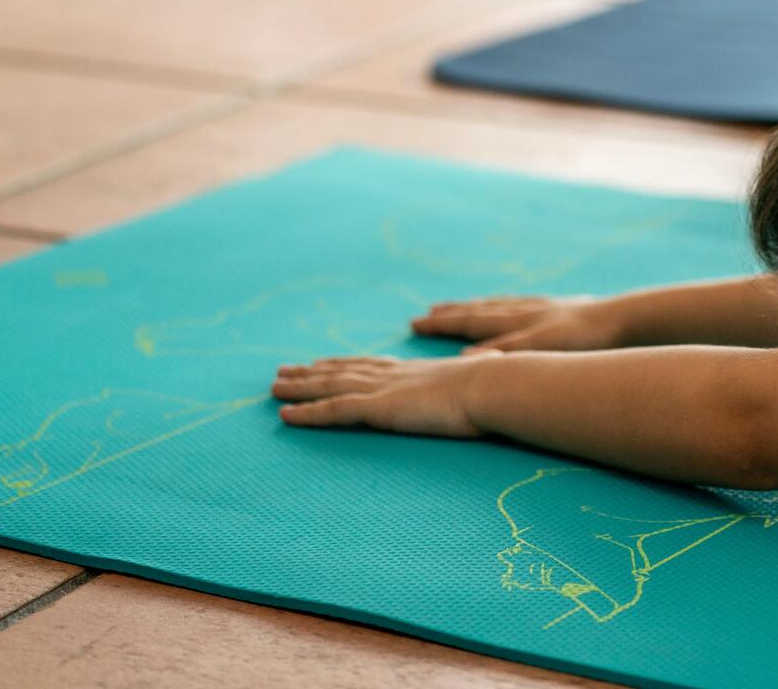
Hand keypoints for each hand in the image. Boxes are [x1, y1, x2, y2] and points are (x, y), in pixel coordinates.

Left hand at [273, 354, 494, 436]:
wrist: (494, 385)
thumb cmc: (499, 385)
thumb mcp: (490, 374)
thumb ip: (485, 371)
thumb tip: (503, 365)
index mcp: (417, 371)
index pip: (372, 365)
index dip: (344, 363)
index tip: (323, 361)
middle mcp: (394, 375)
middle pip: (343, 370)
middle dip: (312, 371)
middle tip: (284, 371)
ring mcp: (384, 390)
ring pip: (330, 386)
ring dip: (300, 388)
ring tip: (274, 387)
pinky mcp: (378, 409)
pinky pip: (334, 411)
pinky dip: (308, 413)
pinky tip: (285, 416)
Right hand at [409, 294, 626, 353]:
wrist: (626, 320)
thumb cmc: (584, 339)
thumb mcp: (540, 350)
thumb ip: (504, 353)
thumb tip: (466, 356)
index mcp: (516, 322)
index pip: (470, 322)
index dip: (443, 323)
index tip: (416, 321)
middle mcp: (526, 311)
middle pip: (482, 310)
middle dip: (454, 313)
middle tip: (429, 311)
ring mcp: (546, 307)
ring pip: (503, 305)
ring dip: (480, 306)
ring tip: (466, 304)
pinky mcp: (568, 309)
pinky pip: (528, 304)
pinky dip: (513, 304)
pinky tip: (519, 307)